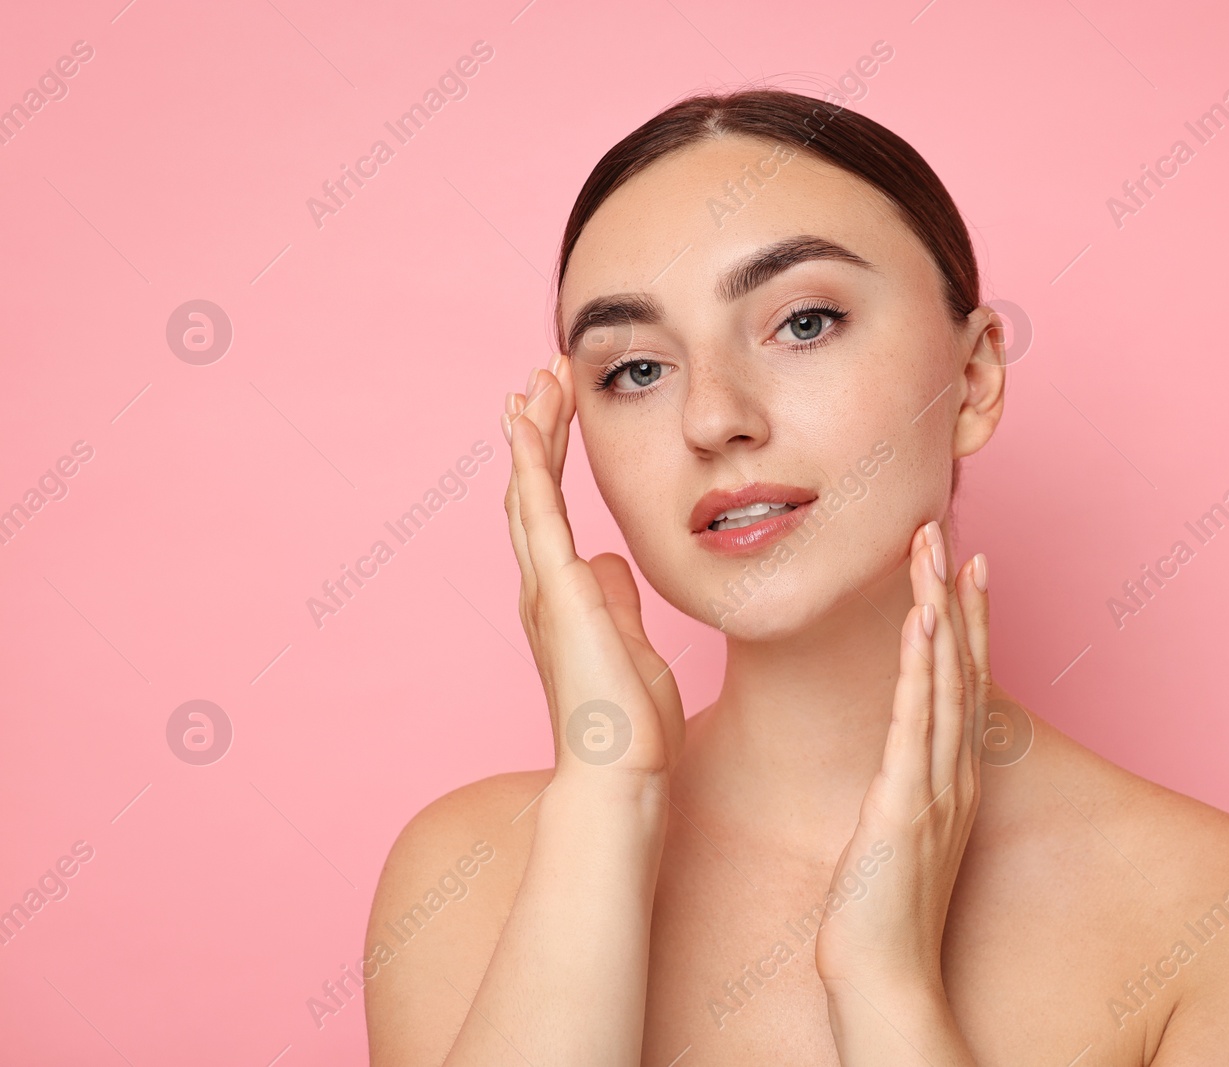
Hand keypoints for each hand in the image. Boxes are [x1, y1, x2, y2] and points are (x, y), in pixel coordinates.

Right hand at [501, 356, 685, 782]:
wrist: (619, 770)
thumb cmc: (630, 725)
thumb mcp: (631, 646)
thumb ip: (616, 601)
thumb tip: (611, 562)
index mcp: (563, 598)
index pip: (554, 512)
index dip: (555, 459)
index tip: (561, 412)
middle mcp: (544, 586)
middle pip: (533, 491)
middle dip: (540, 430)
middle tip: (543, 376)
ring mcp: (545, 586)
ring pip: (529, 490)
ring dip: (534, 431)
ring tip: (536, 380)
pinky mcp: (557, 588)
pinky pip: (538, 511)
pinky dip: (529, 462)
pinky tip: (526, 420)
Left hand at [814, 519, 989, 1004]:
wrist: (886, 978)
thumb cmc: (882, 913)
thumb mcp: (899, 835)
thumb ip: (902, 791)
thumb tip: (893, 765)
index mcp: (952, 776)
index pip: (964, 681)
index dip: (966, 620)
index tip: (961, 565)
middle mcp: (955, 772)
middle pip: (961, 665)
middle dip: (954, 594)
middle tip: (945, 531)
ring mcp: (935, 786)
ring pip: (943, 680)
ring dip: (939, 609)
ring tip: (932, 550)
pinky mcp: (906, 804)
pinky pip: (913, 721)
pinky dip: (919, 666)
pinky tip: (919, 622)